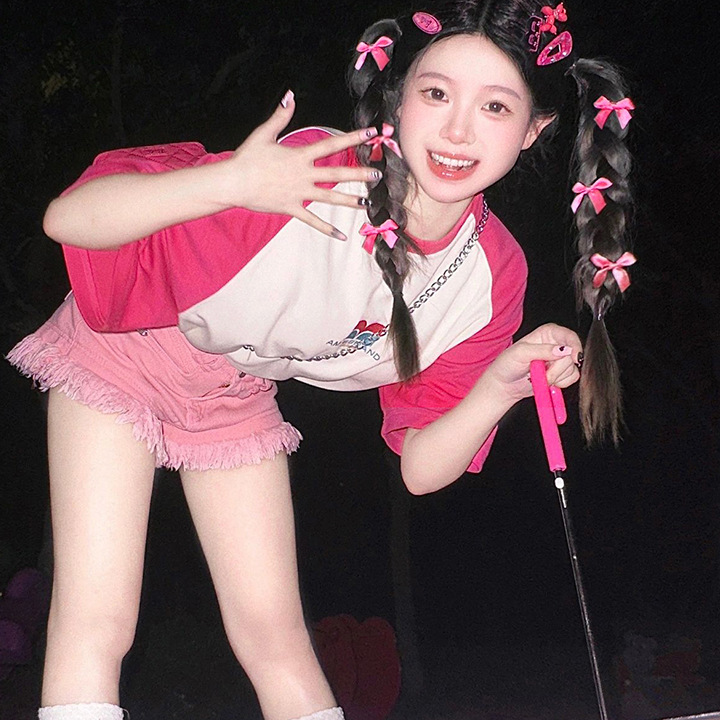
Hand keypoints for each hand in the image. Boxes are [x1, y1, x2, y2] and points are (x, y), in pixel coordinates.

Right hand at [223, 90, 380, 238]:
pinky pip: (313, 220)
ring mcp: (298, 193)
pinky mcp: (291, 208)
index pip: (331, 144)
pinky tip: (342, 236)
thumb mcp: (264, 133)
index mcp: (299, 155)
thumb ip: (280, 116)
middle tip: (378, 173)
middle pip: (337, 174)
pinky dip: (327, 229)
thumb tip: (290, 96)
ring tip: (368, 204)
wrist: (232, 182)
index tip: (370, 134)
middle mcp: (303, 175)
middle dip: (359, 173)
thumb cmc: (246, 158)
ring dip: (351, 201)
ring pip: (330, 198)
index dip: (353, 138)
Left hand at [484, 323, 581, 403]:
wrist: (504, 385)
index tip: (574, 358)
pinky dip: (560, 383)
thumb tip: (562, 350)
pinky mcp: (561, 374)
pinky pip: (572, 379)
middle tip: (540, 372)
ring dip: (555, 377)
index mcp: (547, 333)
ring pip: (572, 369)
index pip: (568, 336)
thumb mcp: (520, 353)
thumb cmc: (507, 364)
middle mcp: (555, 345)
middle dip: (556, 369)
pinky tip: (546, 380)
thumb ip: (542, 350)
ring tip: (538, 375)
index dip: (574, 346)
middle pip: (571, 356)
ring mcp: (558, 360)